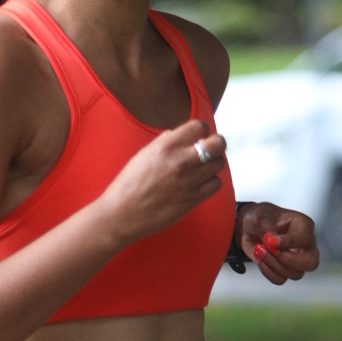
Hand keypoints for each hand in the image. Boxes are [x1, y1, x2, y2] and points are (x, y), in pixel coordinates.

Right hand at [98, 119, 225, 246]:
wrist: (122, 214)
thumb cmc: (129, 185)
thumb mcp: (144, 154)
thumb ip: (165, 142)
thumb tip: (179, 136)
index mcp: (167, 146)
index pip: (200, 126)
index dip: (201, 130)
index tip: (198, 137)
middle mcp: (181, 161)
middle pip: (217, 144)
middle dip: (216, 144)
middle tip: (211, 149)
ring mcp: (189, 181)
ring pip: (219, 164)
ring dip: (213, 164)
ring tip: (202, 169)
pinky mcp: (193, 199)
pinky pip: (216, 184)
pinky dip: (211, 183)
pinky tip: (200, 184)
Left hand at [237, 202, 318, 286]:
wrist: (249, 228)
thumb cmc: (260, 217)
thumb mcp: (260, 214)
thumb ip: (267, 225)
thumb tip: (272, 239)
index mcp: (303, 226)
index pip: (304, 239)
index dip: (287, 243)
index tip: (271, 241)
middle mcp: (304, 244)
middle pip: (311, 262)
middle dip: (288, 260)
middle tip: (271, 250)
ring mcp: (297, 259)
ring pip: (295, 274)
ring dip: (274, 265)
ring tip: (260, 250)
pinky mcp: (284, 269)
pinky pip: (281, 280)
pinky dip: (268, 272)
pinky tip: (261, 259)